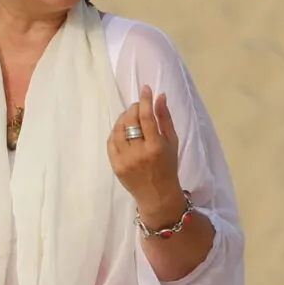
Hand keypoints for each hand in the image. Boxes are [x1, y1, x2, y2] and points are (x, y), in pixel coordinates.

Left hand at [108, 85, 182, 224]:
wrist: (157, 195)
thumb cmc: (168, 166)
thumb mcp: (172, 142)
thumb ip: (165, 118)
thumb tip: (160, 96)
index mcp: (155, 147)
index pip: (146, 117)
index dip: (144, 100)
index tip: (145, 89)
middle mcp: (138, 153)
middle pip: (130, 121)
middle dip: (134, 108)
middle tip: (139, 106)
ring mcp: (124, 160)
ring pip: (118, 130)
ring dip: (123, 118)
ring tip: (130, 116)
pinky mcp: (115, 166)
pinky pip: (111, 142)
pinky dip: (116, 132)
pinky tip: (123, 130)